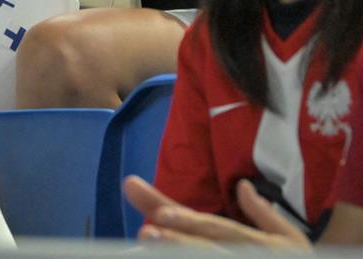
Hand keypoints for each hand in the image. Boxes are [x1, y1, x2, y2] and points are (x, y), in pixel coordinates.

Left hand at [124, 176, 310, 249]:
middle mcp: (250, 258)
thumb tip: (242, 186)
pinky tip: (162, 258)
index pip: (220, 230)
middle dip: (179, 240)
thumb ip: (264, 215)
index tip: (160, 211)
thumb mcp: (290, 242)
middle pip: (210, 249)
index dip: (192, 222)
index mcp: (265, 246)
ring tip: (148, 242)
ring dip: (177, 255)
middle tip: (148, 230)